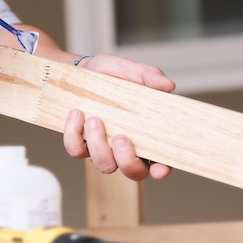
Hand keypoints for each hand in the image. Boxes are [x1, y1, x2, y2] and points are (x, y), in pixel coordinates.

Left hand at [63, 54, 174, 180]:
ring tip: (95, 119)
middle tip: (120, 138)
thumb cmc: (109, 74)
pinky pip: (77, 150)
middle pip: (133, 172)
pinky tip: (77, 114)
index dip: (162, 169)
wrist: (80, 70)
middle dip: (127, 161)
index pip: (160, 160)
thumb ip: (148, 76)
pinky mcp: (81, 143)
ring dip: (99, 145)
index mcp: (146, 133)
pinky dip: (75, 135)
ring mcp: (103, 148)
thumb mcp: (128, 69)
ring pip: (105, 165)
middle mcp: (126, 146)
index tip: (160, 168)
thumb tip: (168, 85)